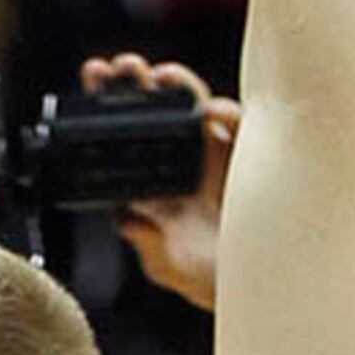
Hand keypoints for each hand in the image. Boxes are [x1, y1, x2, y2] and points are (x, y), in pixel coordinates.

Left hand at [86, 52, 238, 306]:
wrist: (260, 286)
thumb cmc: (209, 278)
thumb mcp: (171, 265)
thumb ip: (149, 244)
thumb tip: (127, 222)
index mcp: (156, 183)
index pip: (126, 136)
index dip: (108, 105)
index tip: (93, 78)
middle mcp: (183, 161)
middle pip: (156, 111)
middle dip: (137, 84)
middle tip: (121, 67)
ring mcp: (216, 154)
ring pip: (195, 108)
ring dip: (178, 86)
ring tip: (161, 76)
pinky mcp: (251, 157)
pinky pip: (239, 126)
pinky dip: (226, 114)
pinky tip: (213, 113)